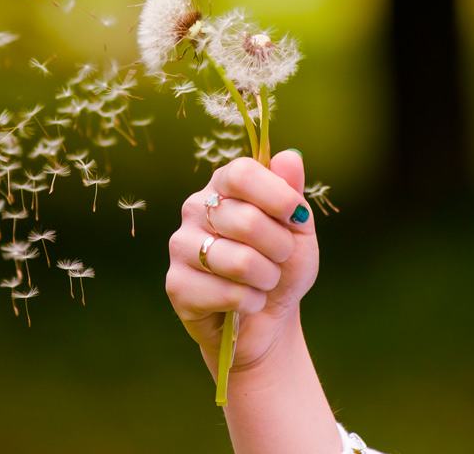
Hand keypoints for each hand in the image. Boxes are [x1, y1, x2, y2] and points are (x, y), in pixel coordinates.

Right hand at [165, 150, 317, 374]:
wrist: (267, 317)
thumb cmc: (281, 265)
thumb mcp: (297, 228)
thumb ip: (292, 192)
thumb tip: (290, 156)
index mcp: (222, 186)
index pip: (241, 173)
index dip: (276, 195)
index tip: (296, 216)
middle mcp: (194, 209)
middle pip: (246, 220)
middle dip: (280, 248)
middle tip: (279, 258)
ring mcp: (180, 246)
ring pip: (239, 262)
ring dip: (267, 279)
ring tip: (262, 281)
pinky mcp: (176, 285)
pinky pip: (228, 294)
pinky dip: (251, 302)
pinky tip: (245, 302)